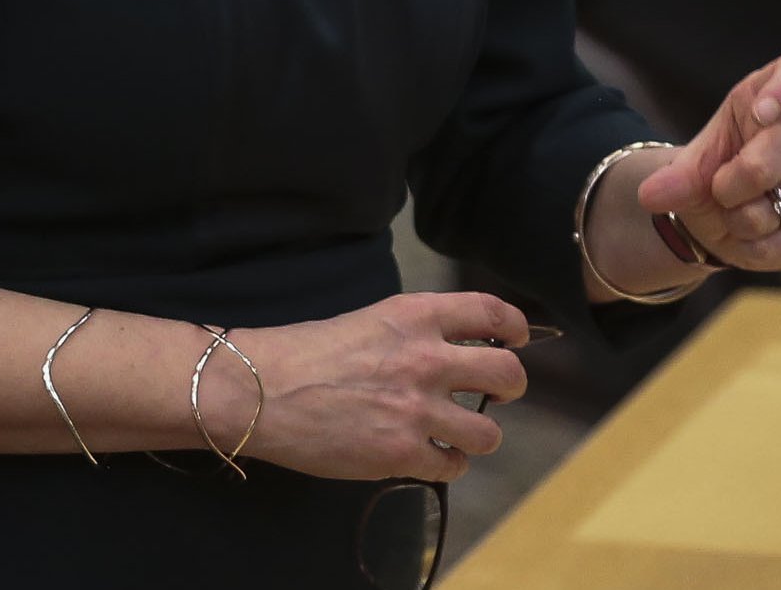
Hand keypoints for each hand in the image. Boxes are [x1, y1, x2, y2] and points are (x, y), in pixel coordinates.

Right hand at [227, 291, 529, 483]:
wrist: (262, 391)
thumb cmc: (306, 353)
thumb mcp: (370, 319)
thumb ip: (415, 331)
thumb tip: (453, 349)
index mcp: (417, 316)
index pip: (492, 314)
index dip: (516, 327)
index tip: (518, 339)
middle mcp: (427, 359)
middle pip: (508, 374)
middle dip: (511, 387)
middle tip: (498, 394)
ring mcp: (417, 409)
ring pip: (488, 433)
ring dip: (479, 436)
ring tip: (458, 436)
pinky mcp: (402, 452)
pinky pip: (452, 466)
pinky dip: (446, 465)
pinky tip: (430, 458)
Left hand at [637, 53, 780, 272]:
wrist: (727, 212)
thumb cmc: (713, 172)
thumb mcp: (688, 170)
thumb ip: (674, 179)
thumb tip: (651, 195)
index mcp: (769, 93)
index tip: (761, 111)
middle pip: (774, 153)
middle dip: (733, 185)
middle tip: (720, 193)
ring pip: (779, 205)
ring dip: (743, 223)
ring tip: (736, 216)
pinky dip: (761, 250)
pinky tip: (749, 241)